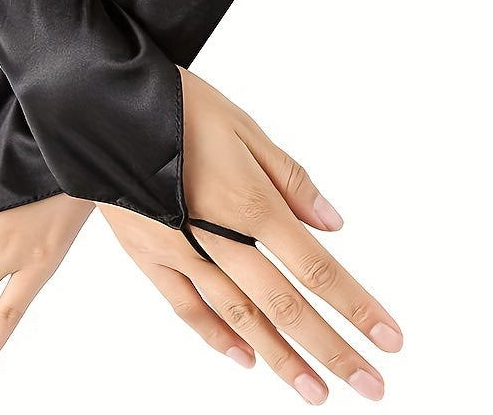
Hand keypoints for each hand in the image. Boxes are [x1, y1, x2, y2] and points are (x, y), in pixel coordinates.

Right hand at [99, 66, 401, 404]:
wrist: (103, 106)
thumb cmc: (178, 106)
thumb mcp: (244, 127)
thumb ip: (290, 179)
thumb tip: (332, 224)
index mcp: (248, 202)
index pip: (315, 267)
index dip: (355, 306)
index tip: (389, 339)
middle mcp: (217, 237)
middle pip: (284, 306)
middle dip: (331, 349)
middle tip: (371, 386)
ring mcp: (180, 252)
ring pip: (238, 317)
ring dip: (281, 358)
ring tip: (315, 391)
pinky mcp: (148, 255)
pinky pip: (186, 307)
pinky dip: (216, 337)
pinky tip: (245, 359)